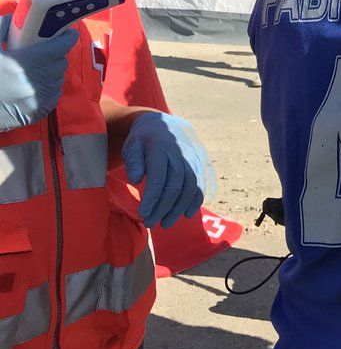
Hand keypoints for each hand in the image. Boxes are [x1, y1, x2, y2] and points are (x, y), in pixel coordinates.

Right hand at [0, 15, 78, 131]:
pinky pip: (54, 95)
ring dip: (52, 73)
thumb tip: (18, 18)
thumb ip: (2, 28)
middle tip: (44, 52)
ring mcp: (40, 100)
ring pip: (59, 80)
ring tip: (37, 70)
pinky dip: (48, 89)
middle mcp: (38, 82)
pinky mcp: (39, 112)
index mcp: (26, 63)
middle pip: (61, 63)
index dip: (67, 38)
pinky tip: (34, 85)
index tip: (67, 33)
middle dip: (56, 56)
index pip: (61, 46)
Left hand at [122, 112, 216, 227]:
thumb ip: (134, 161)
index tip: (144, 213)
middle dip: (163, 207)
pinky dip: (196, 201)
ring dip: (179, 208)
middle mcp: (180, 154)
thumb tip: (136, 179)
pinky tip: (187, 214)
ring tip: (166, 223)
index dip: (152, 196)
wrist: (161, 125)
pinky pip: (200, 185)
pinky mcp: (198, 165)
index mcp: (161, 148)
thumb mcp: (131, 145)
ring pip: (189, 187)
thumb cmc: (142, 140)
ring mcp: (191, 160)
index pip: (159, 176)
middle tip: (151, 223)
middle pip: (175, 184)